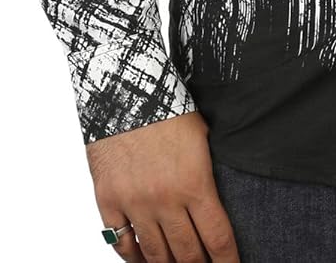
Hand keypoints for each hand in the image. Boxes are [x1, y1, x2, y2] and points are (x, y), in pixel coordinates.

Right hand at [86, 112, 239, 261]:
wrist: (126, 89)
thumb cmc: (168, 106)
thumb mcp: (203, 136)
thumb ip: (209, 172)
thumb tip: (220, 198)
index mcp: (195, 182)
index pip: (217, 237)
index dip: (227, 261)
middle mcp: (165, 199)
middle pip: (187, 254)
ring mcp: (135, 203)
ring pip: (155, 255)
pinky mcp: (108, 200)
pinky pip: (122, 243)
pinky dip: (134, 258)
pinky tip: (144, 261)